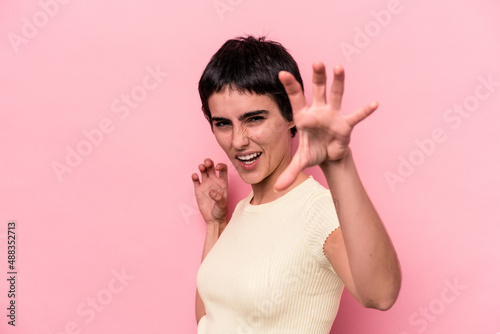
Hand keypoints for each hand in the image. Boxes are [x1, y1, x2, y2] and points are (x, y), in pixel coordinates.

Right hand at [191, 158, 227, 223]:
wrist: (213, 219)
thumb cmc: (221, 211)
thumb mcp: (222, 205)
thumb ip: (219, 198)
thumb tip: (212, 192)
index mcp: (222, 183)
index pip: (223, 169)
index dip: (221, 165)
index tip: (217, 167)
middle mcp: (214, 181)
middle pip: (211, 167)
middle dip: (209, 162)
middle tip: (207, 163)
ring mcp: (206, 185)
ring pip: (203, 171)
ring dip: (202, 167)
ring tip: (201, 167)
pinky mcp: (198, 189)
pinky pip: (196, 180)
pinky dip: (195, 176)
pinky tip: (195, 176)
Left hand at [274, 62, 377, 190]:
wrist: (328, 156)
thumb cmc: (313, 151)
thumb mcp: (301, 161)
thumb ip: (289, 172)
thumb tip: (277, 189)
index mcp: (304, 116)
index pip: (295, 98)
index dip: (290, 86)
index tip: (282, 73)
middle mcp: (318, 110)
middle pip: (317, 89)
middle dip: (318, 76)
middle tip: (317, 62)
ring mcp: (333, 114)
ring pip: (336, 95)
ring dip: (338, 82)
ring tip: (339, 67)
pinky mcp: (345, 123)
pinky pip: (356, 116)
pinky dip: (364, 111)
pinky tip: (374, 104)